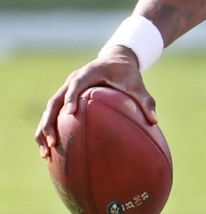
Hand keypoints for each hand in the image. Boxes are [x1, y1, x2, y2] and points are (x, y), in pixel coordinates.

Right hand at [35, 46, 156, 159]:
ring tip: (45, 153)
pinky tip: (50, 150)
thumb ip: (145, 101)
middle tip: (52, 143)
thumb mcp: (137, 84)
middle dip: (49, 122)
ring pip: (49, 110)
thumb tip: (154, 121)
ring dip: (44, 130)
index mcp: (88, 74)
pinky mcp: (64, 98)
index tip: (70, 113)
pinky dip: (49, 130)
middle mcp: (72, 81)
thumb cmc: (127, 73)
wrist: (116, 60)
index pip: (76, 85)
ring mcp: (65, 89)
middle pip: (54, 101)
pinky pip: (52, 114)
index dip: (71, 98)